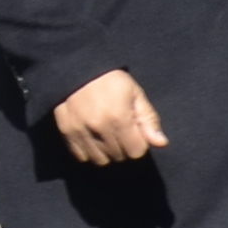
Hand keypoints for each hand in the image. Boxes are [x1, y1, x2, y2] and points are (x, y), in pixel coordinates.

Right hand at [52, 70, 166, 164]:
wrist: (77, 67)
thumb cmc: (110, 80)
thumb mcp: (135, 93)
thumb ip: (149, 120)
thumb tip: (161, 143)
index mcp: (120, 117)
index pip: (136, 152)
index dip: (139, 142)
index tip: (134, 130)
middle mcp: (99, 128)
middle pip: (119, 157)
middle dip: (123, 146)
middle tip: (119, 129)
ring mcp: (80, 131)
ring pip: (100, 160)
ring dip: (106, 152)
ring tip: (105, 134)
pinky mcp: (66, 132)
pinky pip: (82, 156)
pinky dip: (89, 151)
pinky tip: (91, 136)